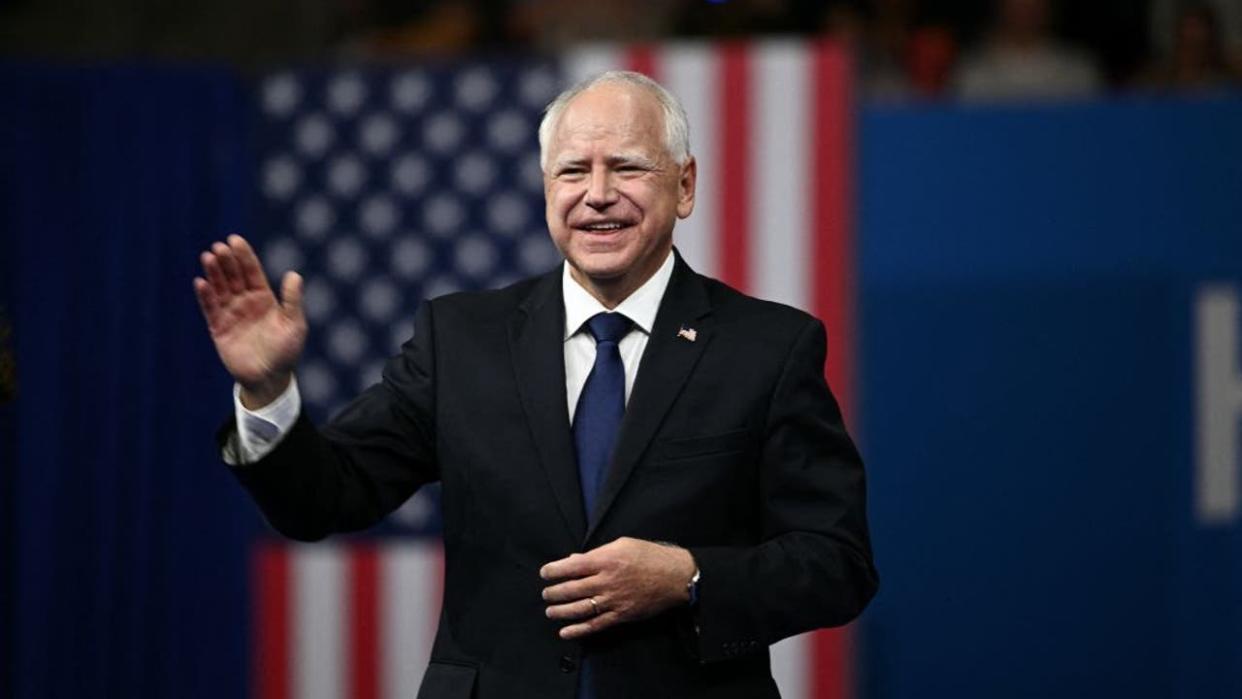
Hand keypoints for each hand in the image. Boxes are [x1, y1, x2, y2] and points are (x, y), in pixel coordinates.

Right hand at [193, 234, 306, 406]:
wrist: (269, 378)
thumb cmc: (286, 352)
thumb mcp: (294, 324)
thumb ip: (292, 300)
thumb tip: (294, 274)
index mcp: (264, 298)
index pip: (251, 271)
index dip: (244, 256)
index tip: (235, 240)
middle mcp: (246, 302)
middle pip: (233, 276)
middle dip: (227, 261)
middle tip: (219, 247)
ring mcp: (231, 314)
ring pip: (220, 288)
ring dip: (214, 273)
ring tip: (208, 257)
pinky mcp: (219, 328)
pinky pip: (210, 308)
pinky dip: (205, 296)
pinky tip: (201, 282)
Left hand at [540, 537, 696, 639]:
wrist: (676, 576)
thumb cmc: (650, 556)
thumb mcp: (622, 544)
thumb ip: (596, 553)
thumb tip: (573, 560)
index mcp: (606, 560)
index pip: (571, 567)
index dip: (553, 571)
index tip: (545, 573)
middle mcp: (607, 581)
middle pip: (571, 589)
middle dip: (554, 592)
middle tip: (546, 593)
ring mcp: (613, 600)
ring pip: (580, 609)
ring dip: (560, 612)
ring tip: (550, 611)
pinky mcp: (621, 616)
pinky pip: (596, 625)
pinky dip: (578, 630)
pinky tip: (566, 632)